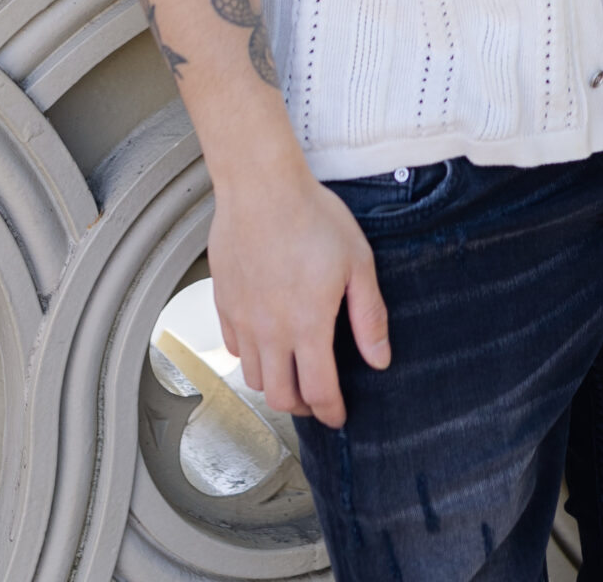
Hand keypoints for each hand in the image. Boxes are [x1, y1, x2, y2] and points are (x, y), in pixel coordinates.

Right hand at [208, 154, 388, 427]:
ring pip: (253, 377)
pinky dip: (250, 356)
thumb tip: (379, 359)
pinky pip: (233, 347)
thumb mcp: (358, 262)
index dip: (331, 411)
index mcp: (308, 326)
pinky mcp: (223, 303)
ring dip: (275, 384)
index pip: (318, 391)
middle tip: (318, 399)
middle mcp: (270, 332)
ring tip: (293, 373)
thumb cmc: (312, 216)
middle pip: (280, 396)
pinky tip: (265, 342)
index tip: (339, 416)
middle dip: (302, 407)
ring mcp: (243, 319)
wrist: (261, 186)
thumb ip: (368, 316)